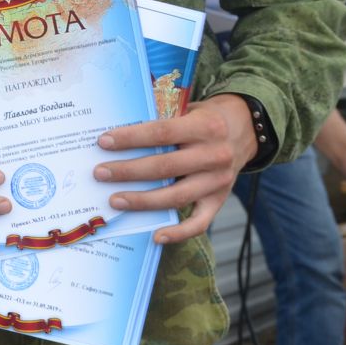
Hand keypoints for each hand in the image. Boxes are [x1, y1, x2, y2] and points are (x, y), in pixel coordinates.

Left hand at [92, 94, 257, 244]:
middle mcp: (215, 155)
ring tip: (115, 200)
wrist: (244, 129)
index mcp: (205, 127)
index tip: (104, 142)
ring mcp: (219, 181)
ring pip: (177, 197)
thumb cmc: (204, 118)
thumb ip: (162, 120)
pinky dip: (179, 232)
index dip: (131, 138)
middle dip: (128, 171)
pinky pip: (200, 222)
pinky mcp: (220, 200)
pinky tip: (155, 235)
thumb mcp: (188, 109)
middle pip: (165, 167)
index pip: (162, 132)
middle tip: (100, 174)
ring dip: (143, 201)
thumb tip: (119, 135)